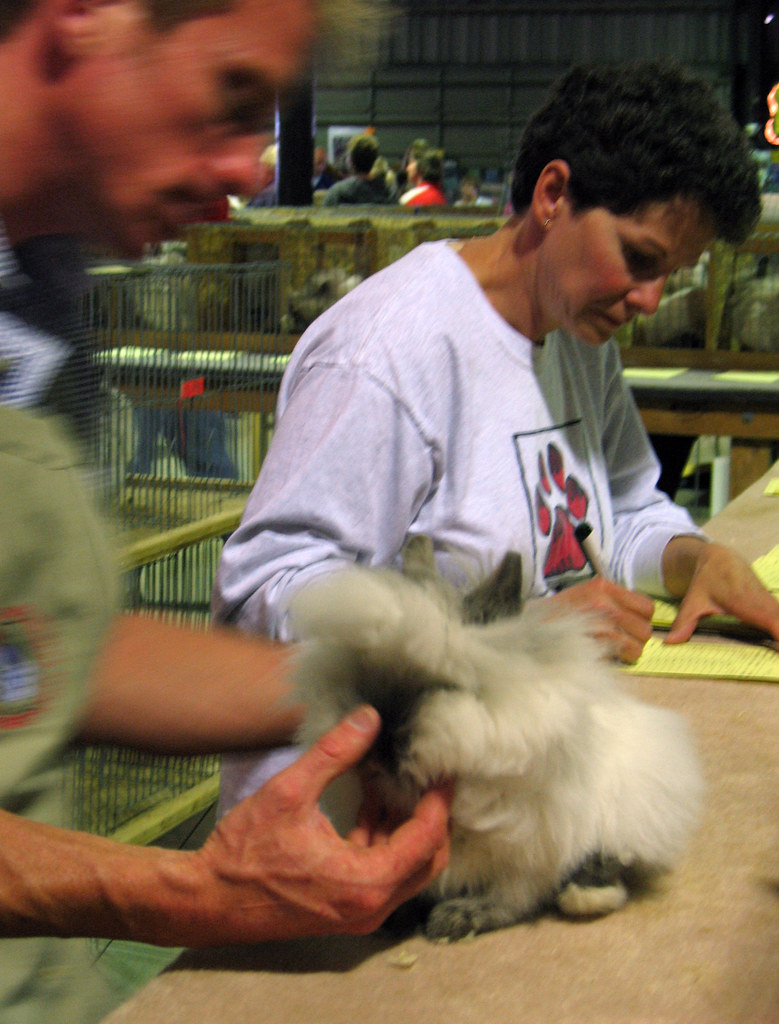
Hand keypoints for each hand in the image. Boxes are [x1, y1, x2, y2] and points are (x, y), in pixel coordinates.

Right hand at [185, 705, 450, 945]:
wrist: (207, 900)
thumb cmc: (244, 851)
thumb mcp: (289, 791)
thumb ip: (334, 752)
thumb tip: (370, 717)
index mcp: (365, 882)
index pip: (426, 839)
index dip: (439, 800)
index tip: (444, 768)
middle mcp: (370, 906)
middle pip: (428, 860)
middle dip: (432, 815)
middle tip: (428, 774)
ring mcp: (358, 913)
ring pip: (406, 869)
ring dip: (406, 826)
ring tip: (397, 779)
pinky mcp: (344, 909)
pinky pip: (382, 874)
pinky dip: (383, 840)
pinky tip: (370, 801)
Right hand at [547, 578, 654, 662]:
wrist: (531, 629)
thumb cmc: (559, 613)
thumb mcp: (585, 594)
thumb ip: (612, 600)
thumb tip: (639, 617)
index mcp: (603, 588)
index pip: (647, 607)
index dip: (642, 619)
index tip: (630, 624)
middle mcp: (604, 604)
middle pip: (645, 630)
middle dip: (636, 639)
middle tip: (620, 641)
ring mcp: (599, 627)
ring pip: (636, 649)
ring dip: (627, 653)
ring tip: (611, 650)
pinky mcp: (594, 648)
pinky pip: (619, 660)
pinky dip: (613, 662)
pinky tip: (600, 655)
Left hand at [662, 539, 778, 644]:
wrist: (720, 557)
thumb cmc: (706, 580)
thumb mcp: (692, 602)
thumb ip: (684, 623)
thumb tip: (669, 643)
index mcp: (742, 599)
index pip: (769, 617)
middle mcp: (761, 599)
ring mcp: (769, 600)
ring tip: (777, 650)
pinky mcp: (773, 602)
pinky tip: (776, 641)